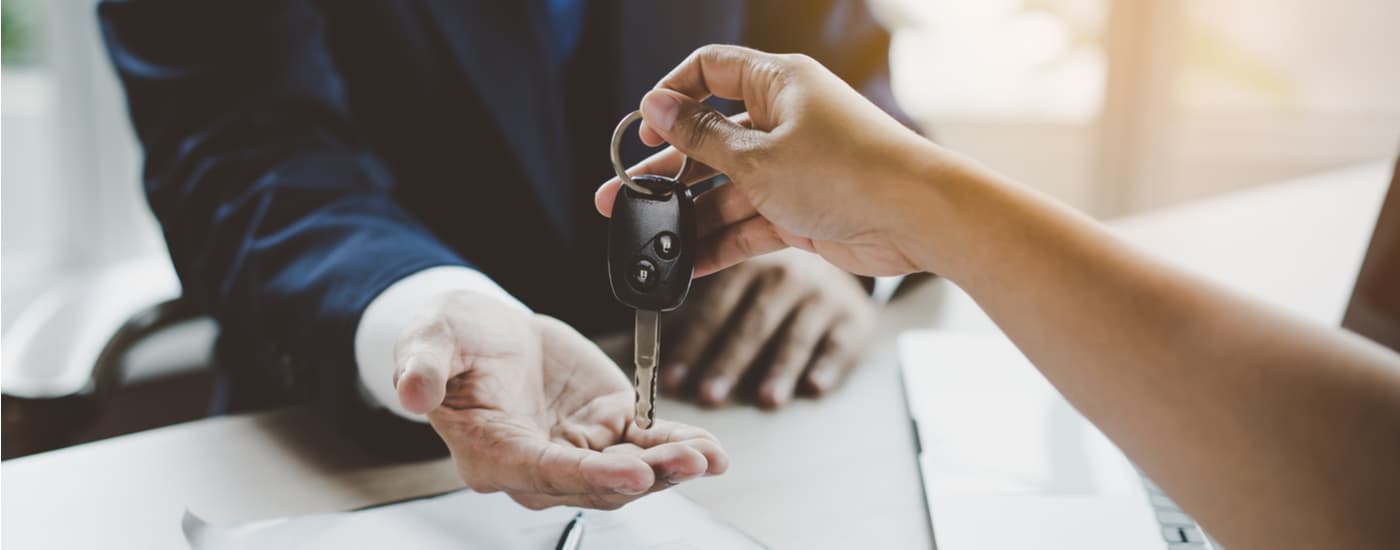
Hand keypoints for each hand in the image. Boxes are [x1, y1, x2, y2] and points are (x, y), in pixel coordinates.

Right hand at [394, 290, 727, 509]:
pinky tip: (710, 450)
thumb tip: (410, 392)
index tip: (631, 472)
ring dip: (671, 467)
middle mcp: (539, 466)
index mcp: (493, 454)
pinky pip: (647, 444)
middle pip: (597, 482)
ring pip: (629, 470)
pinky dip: (678, 446)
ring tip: (708, 456)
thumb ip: (422, 368)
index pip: (545, 473)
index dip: (590, 476)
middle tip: (687, 461)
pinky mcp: (608, 427)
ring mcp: (578, 449)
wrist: (484, 332)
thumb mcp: (428, 342)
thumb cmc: (452, 342)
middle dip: (646, 476)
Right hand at [595, 45, 952, 276]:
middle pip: (710, 139)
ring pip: (726, 187)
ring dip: (688, 213)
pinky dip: (720, 241)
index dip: (672, 97)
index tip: (644, 130)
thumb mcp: (758, 155)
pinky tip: (686, 263)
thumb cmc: (849, 170)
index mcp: (778, 85)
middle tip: (620, 195)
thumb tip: (657, 107)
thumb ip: (701, 137)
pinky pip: (748, 223)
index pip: (711, 72)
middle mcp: (784, 122)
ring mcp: (792, 168)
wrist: (917, 219)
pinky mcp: (801, 211)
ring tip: (648, 239)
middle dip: (665, 170)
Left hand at [660, 248, 875, 407]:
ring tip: (764, 399)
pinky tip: (814, 387)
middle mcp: (787, 275)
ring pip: (795, 335)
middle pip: (752, 324)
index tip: (672, 378)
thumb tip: (648, 314)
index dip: (692, 343)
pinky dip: (828, 365)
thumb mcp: (745, 267)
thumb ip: (706, 288)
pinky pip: (839, 343)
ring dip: (779, 369)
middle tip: (709, 395)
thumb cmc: (779, 274)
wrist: (846, 256)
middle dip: (728, 361)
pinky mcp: (854, 317)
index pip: (715, 306)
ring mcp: (823, 296)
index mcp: (750, 263)